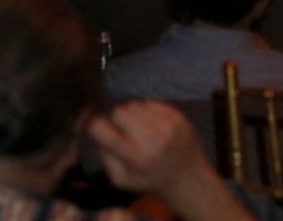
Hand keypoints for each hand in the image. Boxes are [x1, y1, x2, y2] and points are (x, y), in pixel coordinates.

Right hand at [87, 100, 204, 193]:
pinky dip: (147, 112)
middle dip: (117, 120)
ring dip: (132, 115)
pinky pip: (150, 103)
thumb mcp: (121, 179)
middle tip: (123, 132)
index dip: (94, 125)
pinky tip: (153, 126)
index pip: (102, 129)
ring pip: (134, 104)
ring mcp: (168, 126)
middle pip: (119, 111)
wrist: (189, 180)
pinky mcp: (179, 117)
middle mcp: (153, 140)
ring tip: (140, 131)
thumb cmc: (150, 180)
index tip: (97, 128)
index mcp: (136, 158)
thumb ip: (104, 154)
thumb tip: (93, 127)